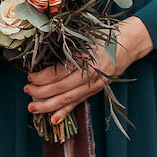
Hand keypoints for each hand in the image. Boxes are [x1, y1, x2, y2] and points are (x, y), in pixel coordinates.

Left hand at [23, 16, 152, 123]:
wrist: (130, 43)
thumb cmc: (106, 36)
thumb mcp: (86, 37)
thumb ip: (68, 49)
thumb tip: (44, 56)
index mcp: (85, 59)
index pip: (58, 73)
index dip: (42, 78)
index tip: (30, 77)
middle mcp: (90, 75)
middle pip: (60, 88)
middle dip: (40, 93)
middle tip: (27, 91)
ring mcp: (94, 85)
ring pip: (67, 99)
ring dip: (48, 106)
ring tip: (32, 108)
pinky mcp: (97, 90)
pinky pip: (78, 103)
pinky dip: (65, 112)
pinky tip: (53, 119)